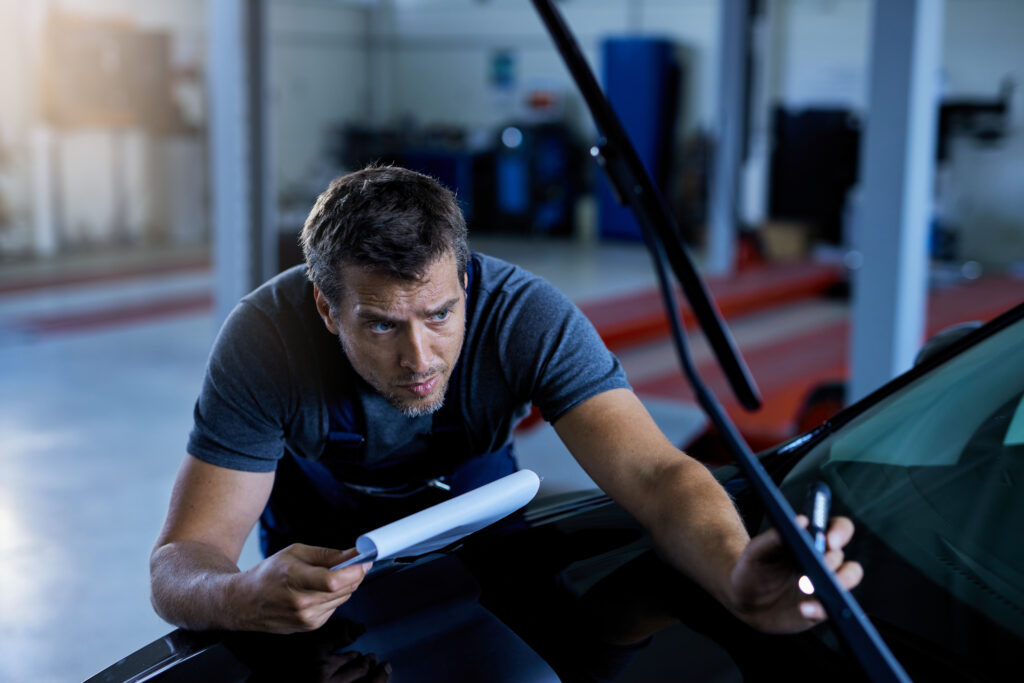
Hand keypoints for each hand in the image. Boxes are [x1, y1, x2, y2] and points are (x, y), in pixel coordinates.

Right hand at [233, 544, 370, 632]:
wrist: (244, 603)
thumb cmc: (267, 574)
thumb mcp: (295, 553)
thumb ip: (326, 554)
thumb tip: (353, 553)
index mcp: (294, 580)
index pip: (334, 580)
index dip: (355, 570)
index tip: (366, 559)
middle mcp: (301, 603)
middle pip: (343, 590)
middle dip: (355, 574)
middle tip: (357, 561)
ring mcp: (306, 618)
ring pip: (342, 598)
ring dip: (345, 585)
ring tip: (331, 574)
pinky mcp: (310, 626)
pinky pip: (334, 607)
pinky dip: (334, 596)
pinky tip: (319, 590)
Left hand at [727, 516, 863, 633]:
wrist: (746, 602)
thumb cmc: (753, 569)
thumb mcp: (756, 551)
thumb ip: (774, 537)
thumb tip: (801, 521)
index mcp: (810, 541)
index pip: (836, 529)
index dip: (840, 531)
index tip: (829, 540)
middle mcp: (822, 561)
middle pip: (842, 556)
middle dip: (834, 560)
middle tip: (821, 566)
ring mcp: (825, 585)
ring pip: (848, 579)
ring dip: (839, 583)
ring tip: (813, 588)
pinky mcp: (822, 607)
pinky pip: (830, 608)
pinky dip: (819, 608)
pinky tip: (803, 608)